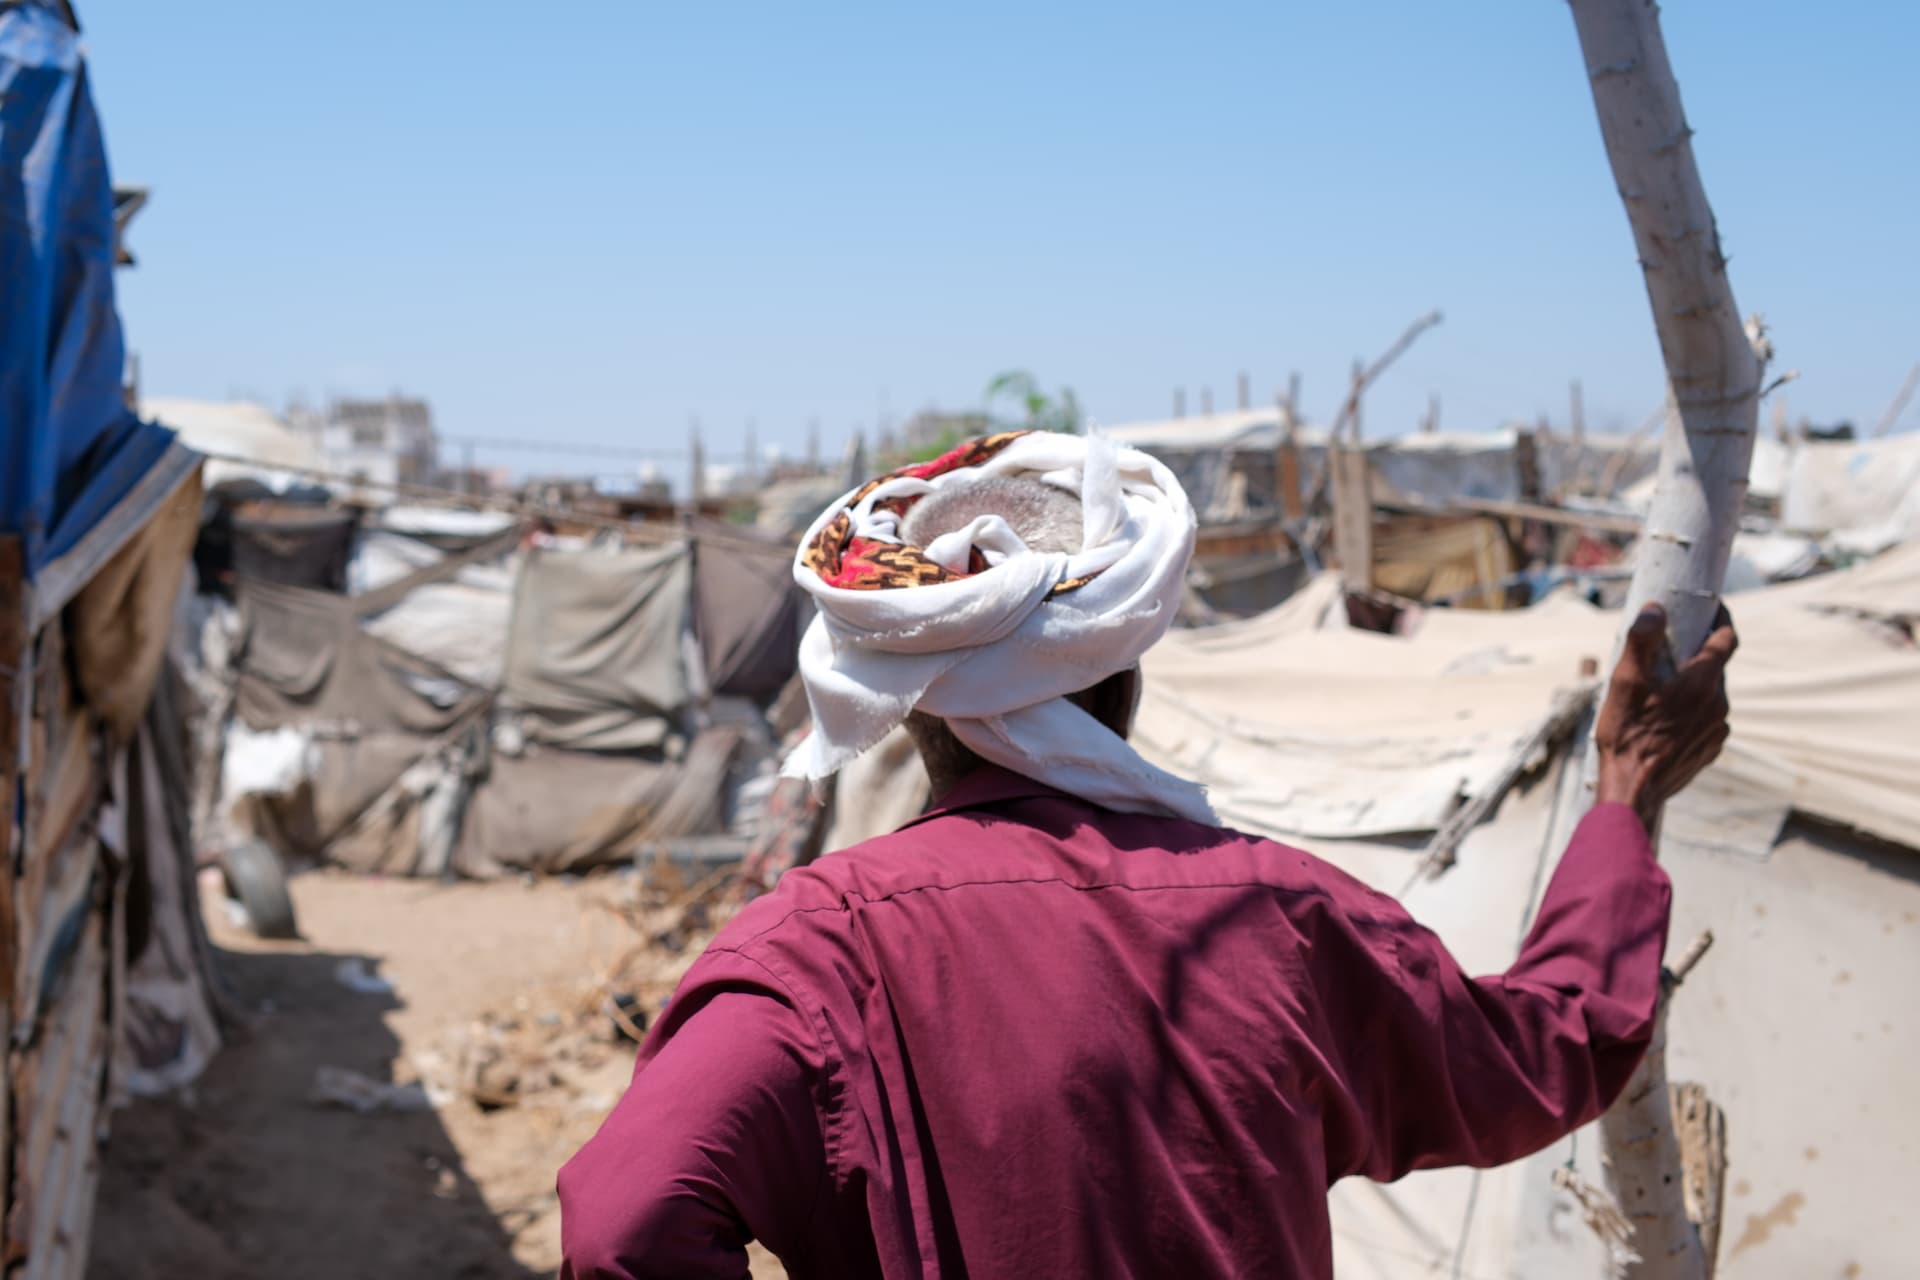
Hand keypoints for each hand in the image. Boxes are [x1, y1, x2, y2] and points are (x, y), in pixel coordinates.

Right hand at [1594, 602, 1736, 829]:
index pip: (1726, 638)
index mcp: (1701, 683)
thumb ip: (1641, 641)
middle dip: (1696, 655)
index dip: (1721, 619)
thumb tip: (1655, 609)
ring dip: (1692, 687)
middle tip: (1668, 653)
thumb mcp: (1625, 682)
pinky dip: (1692, 712)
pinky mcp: (1711, 748)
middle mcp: (1718, 704)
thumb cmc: (1626, 735)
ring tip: (1661, 693)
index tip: (1710, 607)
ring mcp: (1717, 729)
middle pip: (1715, 667)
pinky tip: (1665, 721)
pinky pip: (1707, 720)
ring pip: (1710, 695)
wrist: (1634, 790)